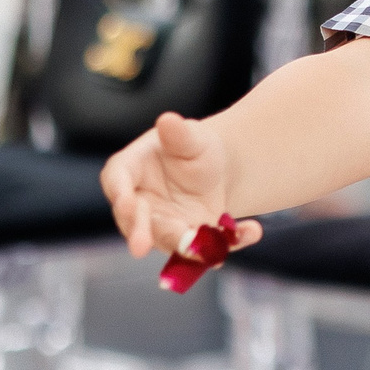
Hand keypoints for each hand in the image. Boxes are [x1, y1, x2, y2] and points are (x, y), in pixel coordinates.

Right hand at [102, 112, 266, 259]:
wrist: (218, 170)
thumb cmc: (192, 147)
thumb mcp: (190, 136)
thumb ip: (178, 134)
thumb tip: (168, 121)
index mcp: (128, 171)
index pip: (116, 182)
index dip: (120, 194)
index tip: (128, 203)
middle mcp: (139, 205)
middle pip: (134, 222)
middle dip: (140, 234)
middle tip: (142, 247)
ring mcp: (162, 227)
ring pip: (169, 242)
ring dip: (189, 246)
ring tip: (212, 247)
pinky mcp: (189, 243)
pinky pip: (205, 249)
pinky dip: (229, 243)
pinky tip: (252, 230)